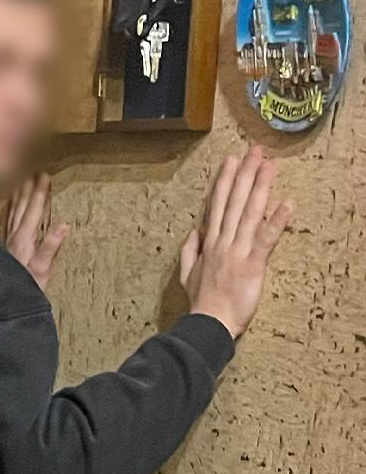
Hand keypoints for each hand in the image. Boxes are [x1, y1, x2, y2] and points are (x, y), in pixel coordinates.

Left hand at [4, 173, 69, 292]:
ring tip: (23, 180)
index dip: (40, 193)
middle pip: (22, 207)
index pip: (33, 211)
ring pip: (13, 210)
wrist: (3, 300)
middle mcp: (13, 236)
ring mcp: (7, 240)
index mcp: (24, 239)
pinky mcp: (4, 245)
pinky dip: (11, 207)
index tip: (45, 176)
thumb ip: (50, 247)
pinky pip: (8, 218)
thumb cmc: (28, 287)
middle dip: (29, 188)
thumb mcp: (42, 270)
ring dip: (19, 195)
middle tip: (35, 170)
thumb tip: (64, 225)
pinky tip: (12, 203)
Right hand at [179, 147, 293, 338]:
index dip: (225, 181)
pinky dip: (276, 221)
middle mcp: (222, 241)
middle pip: (234, 201)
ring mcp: (236, 251)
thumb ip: (189, 250)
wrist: (209, 322)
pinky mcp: (252, 264)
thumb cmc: (201, 301)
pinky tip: (287, 203)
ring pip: (249, 213)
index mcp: (208, 242)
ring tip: (269, 166)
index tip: (232, 161)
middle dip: (245, 174)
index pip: (218, 204)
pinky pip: (266, 239)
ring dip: (260, 187)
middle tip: (254, 151)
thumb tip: (195, 231)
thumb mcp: (187, 273)